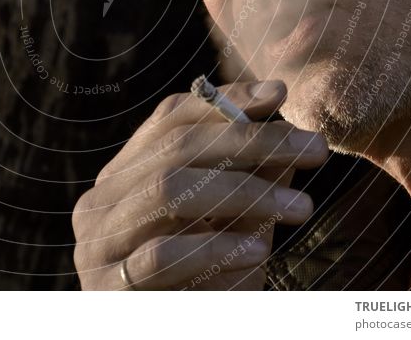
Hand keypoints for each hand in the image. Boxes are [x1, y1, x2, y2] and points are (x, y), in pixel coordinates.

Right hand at [72, 80, 328, 289]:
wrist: (180, 336)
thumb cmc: (209, 282)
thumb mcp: (235, 220)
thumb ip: (249, 171)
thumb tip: (278, 107)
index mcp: (125, 175)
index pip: (169, 118)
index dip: (225, 100)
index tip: (280, 94)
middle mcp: (101, 200)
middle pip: (175, 148)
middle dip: (252, 143)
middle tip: (316, 149)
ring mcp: (95, 243)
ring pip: (167, 190)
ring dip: (244, 193)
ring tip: (301, 209)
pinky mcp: (104, 288)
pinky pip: (159, 255)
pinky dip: (214, 247)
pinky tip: (259, 251)